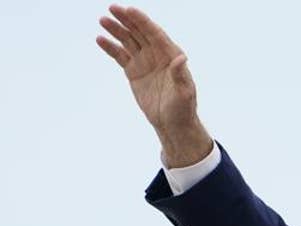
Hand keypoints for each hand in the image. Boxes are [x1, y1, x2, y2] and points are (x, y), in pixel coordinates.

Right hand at [97, 5, 212, 166]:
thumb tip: (182, 58)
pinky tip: (100, 39)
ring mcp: (144, 62)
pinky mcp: (134, 72)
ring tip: (103, 20)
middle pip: (140, 33)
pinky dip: (110, 47)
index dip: (143, 21)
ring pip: (128, 41)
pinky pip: (120, 56)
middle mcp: (157, 56)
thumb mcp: (184, 92)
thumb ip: (181, 75)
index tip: (130, 10)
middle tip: (112, 8)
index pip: (155, 34)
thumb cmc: (182, 108)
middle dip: (127, 20)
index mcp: (171, 56)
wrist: (172, 123)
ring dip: (116, 30)